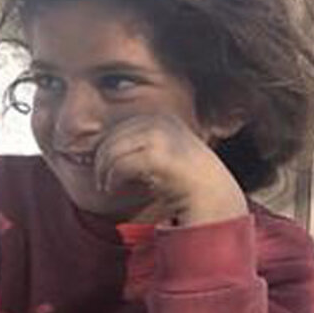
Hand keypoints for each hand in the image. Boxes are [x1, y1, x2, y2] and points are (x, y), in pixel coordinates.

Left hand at [93, 113, 248, 226]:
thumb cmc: (183, 178)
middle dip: (102, 158)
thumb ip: (140, 144)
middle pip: (113, 136)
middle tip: (100, 178)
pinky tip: (113, 188)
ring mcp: (161, 137)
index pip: (120, 127)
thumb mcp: (162, 152)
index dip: (106, 145)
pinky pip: (121, 164)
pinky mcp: (158, 156)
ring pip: (113, 149)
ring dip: (104, 170)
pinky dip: (112, 178)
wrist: (213, 194)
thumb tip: (101, 144)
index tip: (103, 165)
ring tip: (106, 185)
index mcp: (162, 118)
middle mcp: (161, 122)